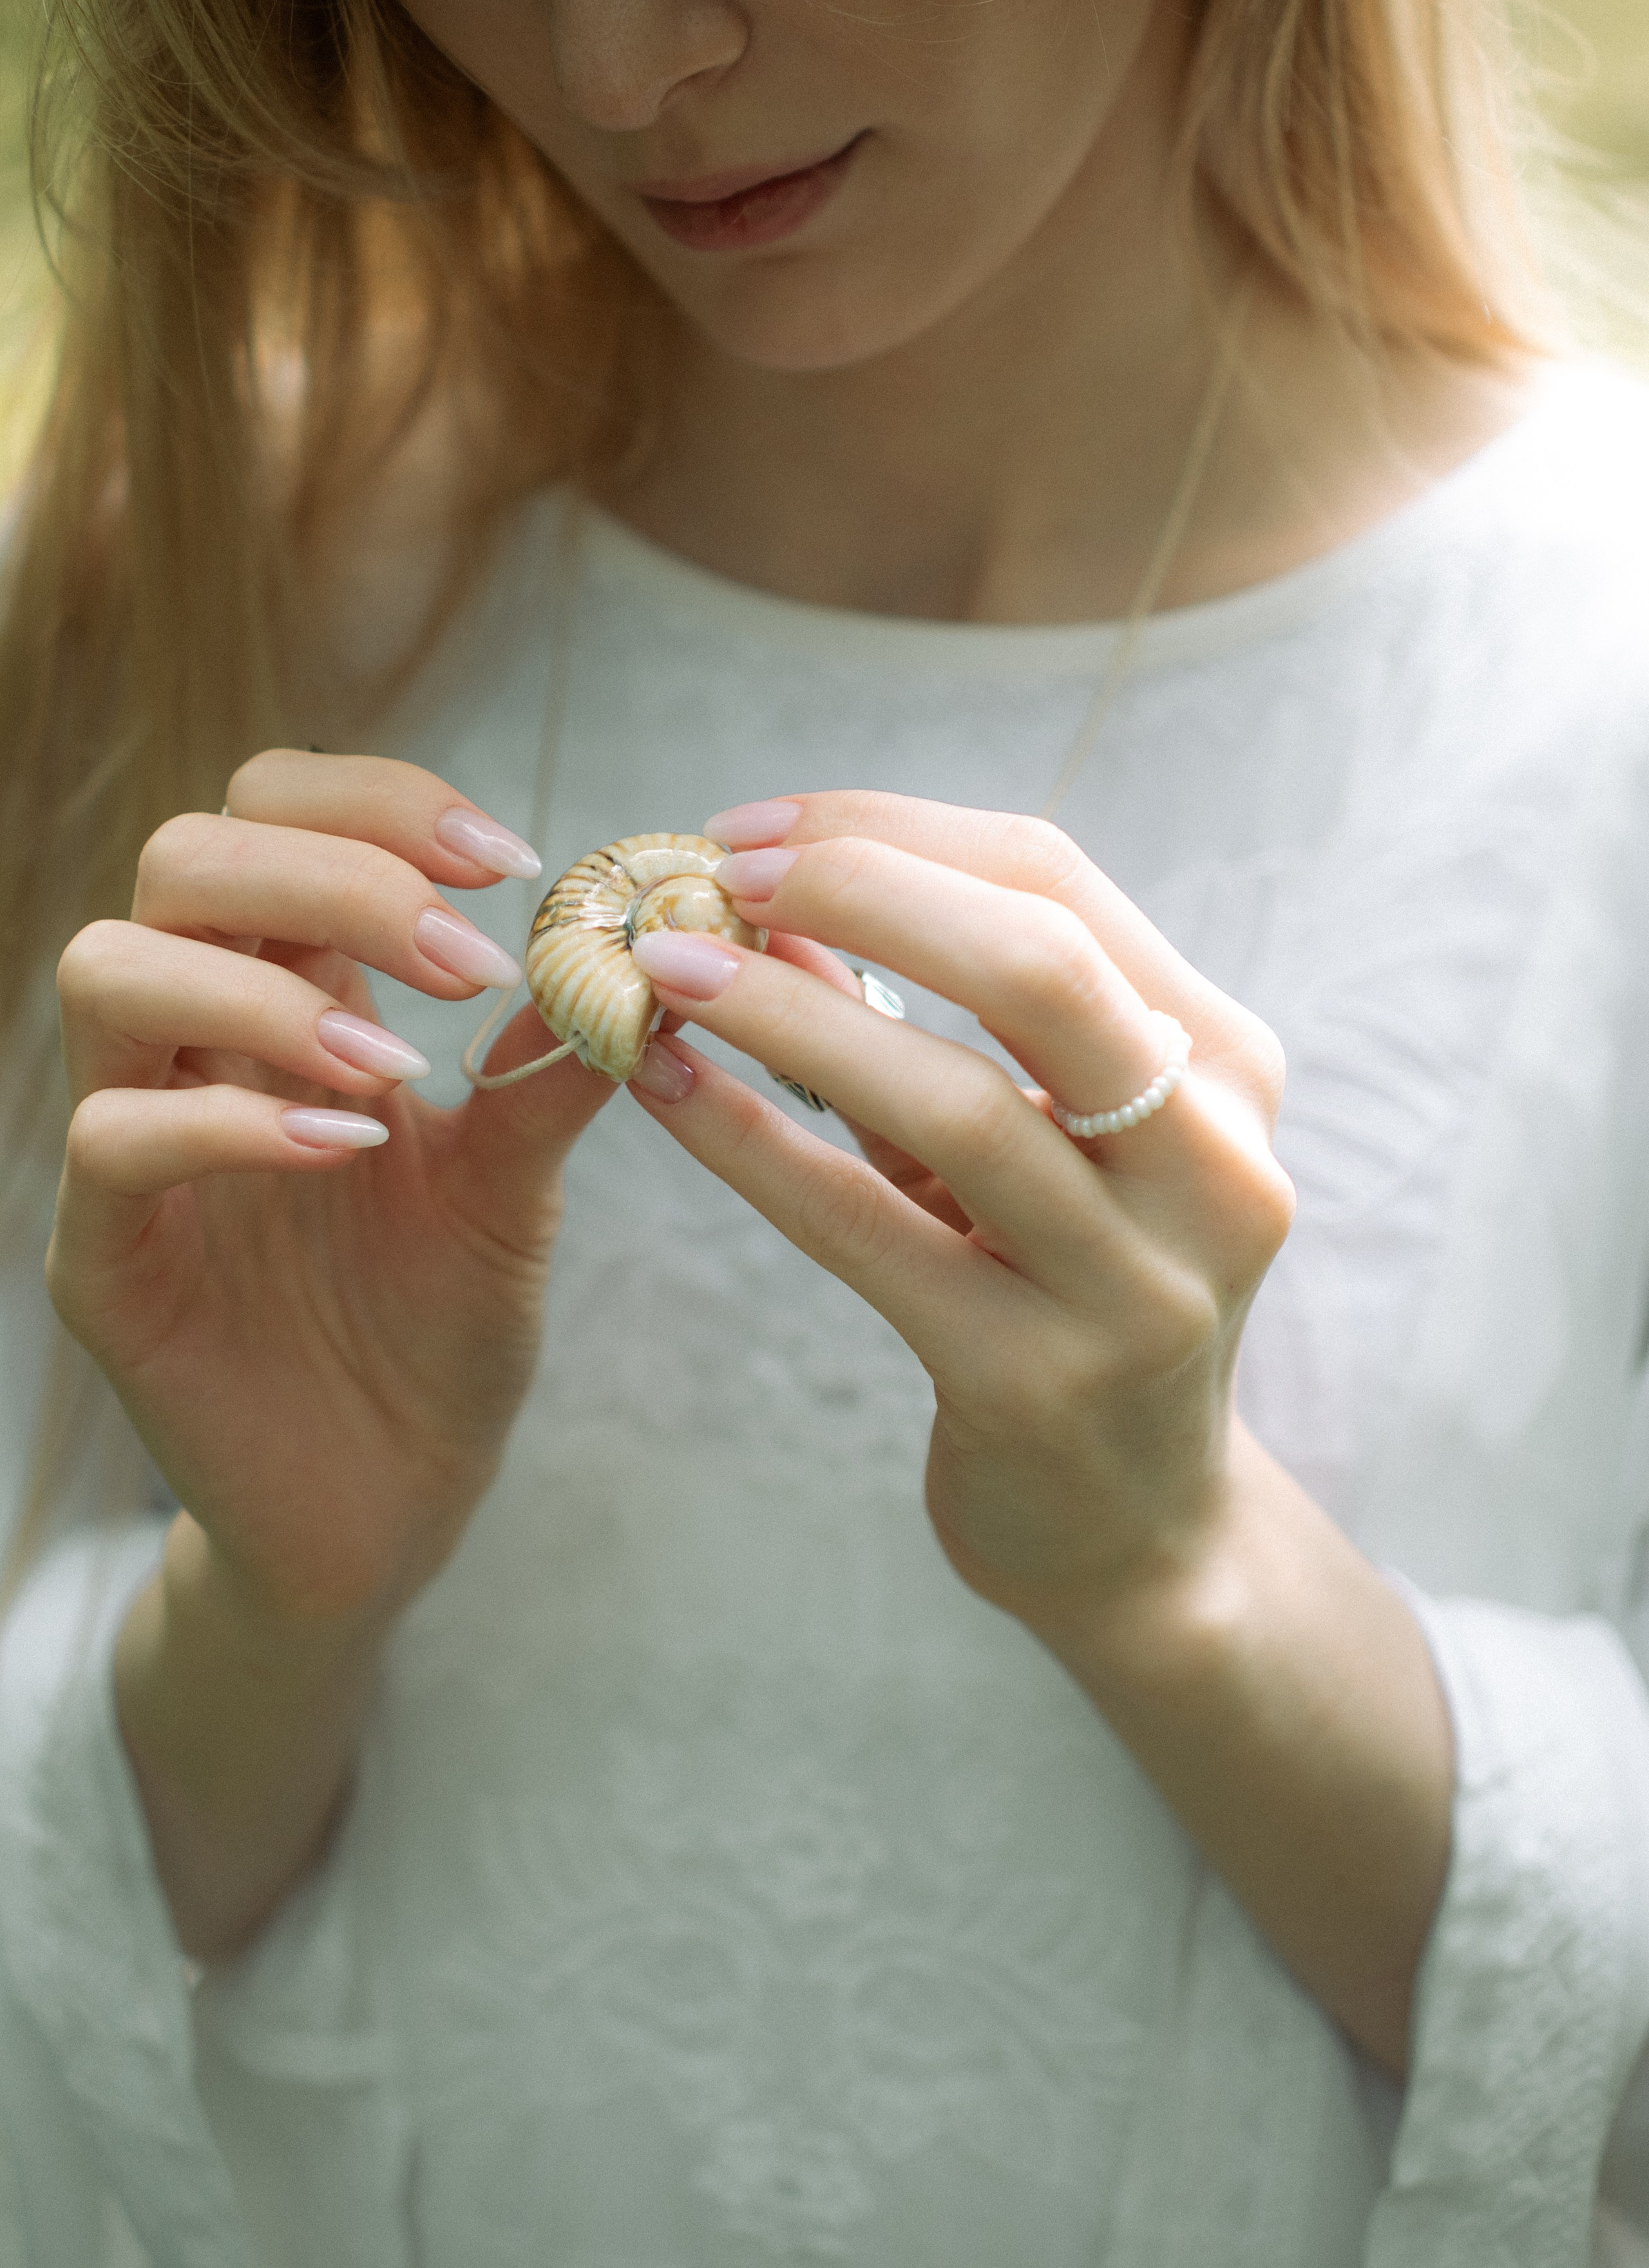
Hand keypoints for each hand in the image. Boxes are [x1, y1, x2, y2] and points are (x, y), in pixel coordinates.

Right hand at [48, 749, 611, 1633]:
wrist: (388, 1506)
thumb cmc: (437, 1330)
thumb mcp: (515, 1185)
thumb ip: (552, 1066)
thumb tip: (637, 949)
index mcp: (289, 996)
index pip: (276, 812)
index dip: (379, 804)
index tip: (510, 858)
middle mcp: (194, 1044)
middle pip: (184, 856)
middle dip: (333, 871)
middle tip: (469, 952)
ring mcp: (132, 1145)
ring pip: (108, 969)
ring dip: (265, 987)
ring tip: (398, 1068)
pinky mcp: (104, 1259)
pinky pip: (114, 1139)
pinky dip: (233, 1121)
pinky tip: (348, 1147)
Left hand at [624, 789, 1294, 1637]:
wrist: (1139, 1531)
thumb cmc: (1067, 1295)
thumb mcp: (1022, 1143)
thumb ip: (921, 1026)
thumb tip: (765, 899)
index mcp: (1224, 1066)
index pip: (1056, 882)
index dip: (891, 833)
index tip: (756, 829)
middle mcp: (1212, 1163)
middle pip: (1038, 963)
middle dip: (860, 888)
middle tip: (713, 873)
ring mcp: (1138, 1282)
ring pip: (955, 1099)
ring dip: (784, 1012)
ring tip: (660, 968)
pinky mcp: (1035, 1379)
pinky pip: (867, 1232)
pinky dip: (753, 1145)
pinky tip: (666, 1090)